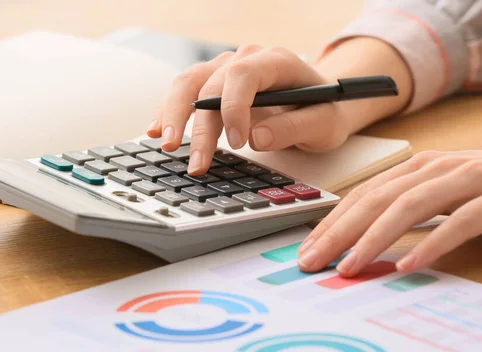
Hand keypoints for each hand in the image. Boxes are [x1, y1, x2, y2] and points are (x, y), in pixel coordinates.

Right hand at [146, 38, 412, 175]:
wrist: (317, 103)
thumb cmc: (323, 111)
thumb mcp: (324, 124)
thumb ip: (296, 128)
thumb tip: (256, 137)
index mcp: (277, 61)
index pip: (243, 75)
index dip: (234, 108)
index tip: (238, 143)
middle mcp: (246, 59)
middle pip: (209, 82)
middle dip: (198, 125)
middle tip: (196, 162)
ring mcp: (226, 69)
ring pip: (189, 83)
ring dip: (174, 115)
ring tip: (166, 144)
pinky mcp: (214, 84)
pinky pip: (186, 92)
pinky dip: (170, 112)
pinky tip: (158, 131)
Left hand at [296, 145, 481, 275]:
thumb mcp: (446, 192)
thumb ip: (410, 208)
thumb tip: (364, 236)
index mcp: (420, 167)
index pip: (364, 194)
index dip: (332, 222)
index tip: (307, 250)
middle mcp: (440, 167)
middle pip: (377, 199)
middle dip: (339, 233)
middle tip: (311, 263)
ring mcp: (474, 178)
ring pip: (411, 206)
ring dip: (375, 239)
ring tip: (350, 268)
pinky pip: (463, 221)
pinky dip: (434, 243)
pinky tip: (410, 265)